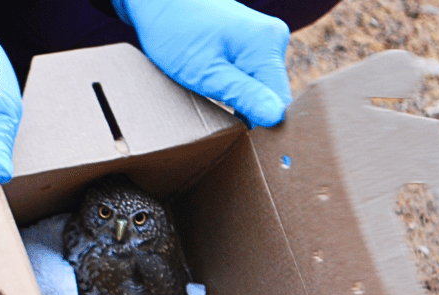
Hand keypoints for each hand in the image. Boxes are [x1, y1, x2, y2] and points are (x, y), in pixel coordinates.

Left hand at [113, 0, 291, 126]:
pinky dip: (240, 87)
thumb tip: (276, 117)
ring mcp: (266, 37)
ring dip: (244, 100)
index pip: (280, 103)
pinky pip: (256, 74)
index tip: (238, 137)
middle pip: (273, 94)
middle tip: (222, 123)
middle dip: (251, 112)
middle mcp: (274, 37)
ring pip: (264, 86)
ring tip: (216, 101)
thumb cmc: (174, 32)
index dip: (262, 126)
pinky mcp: (255, 40)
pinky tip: (220, 89)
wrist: (159, 0)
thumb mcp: (206, 72)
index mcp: (267, 44)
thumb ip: (243, 95)